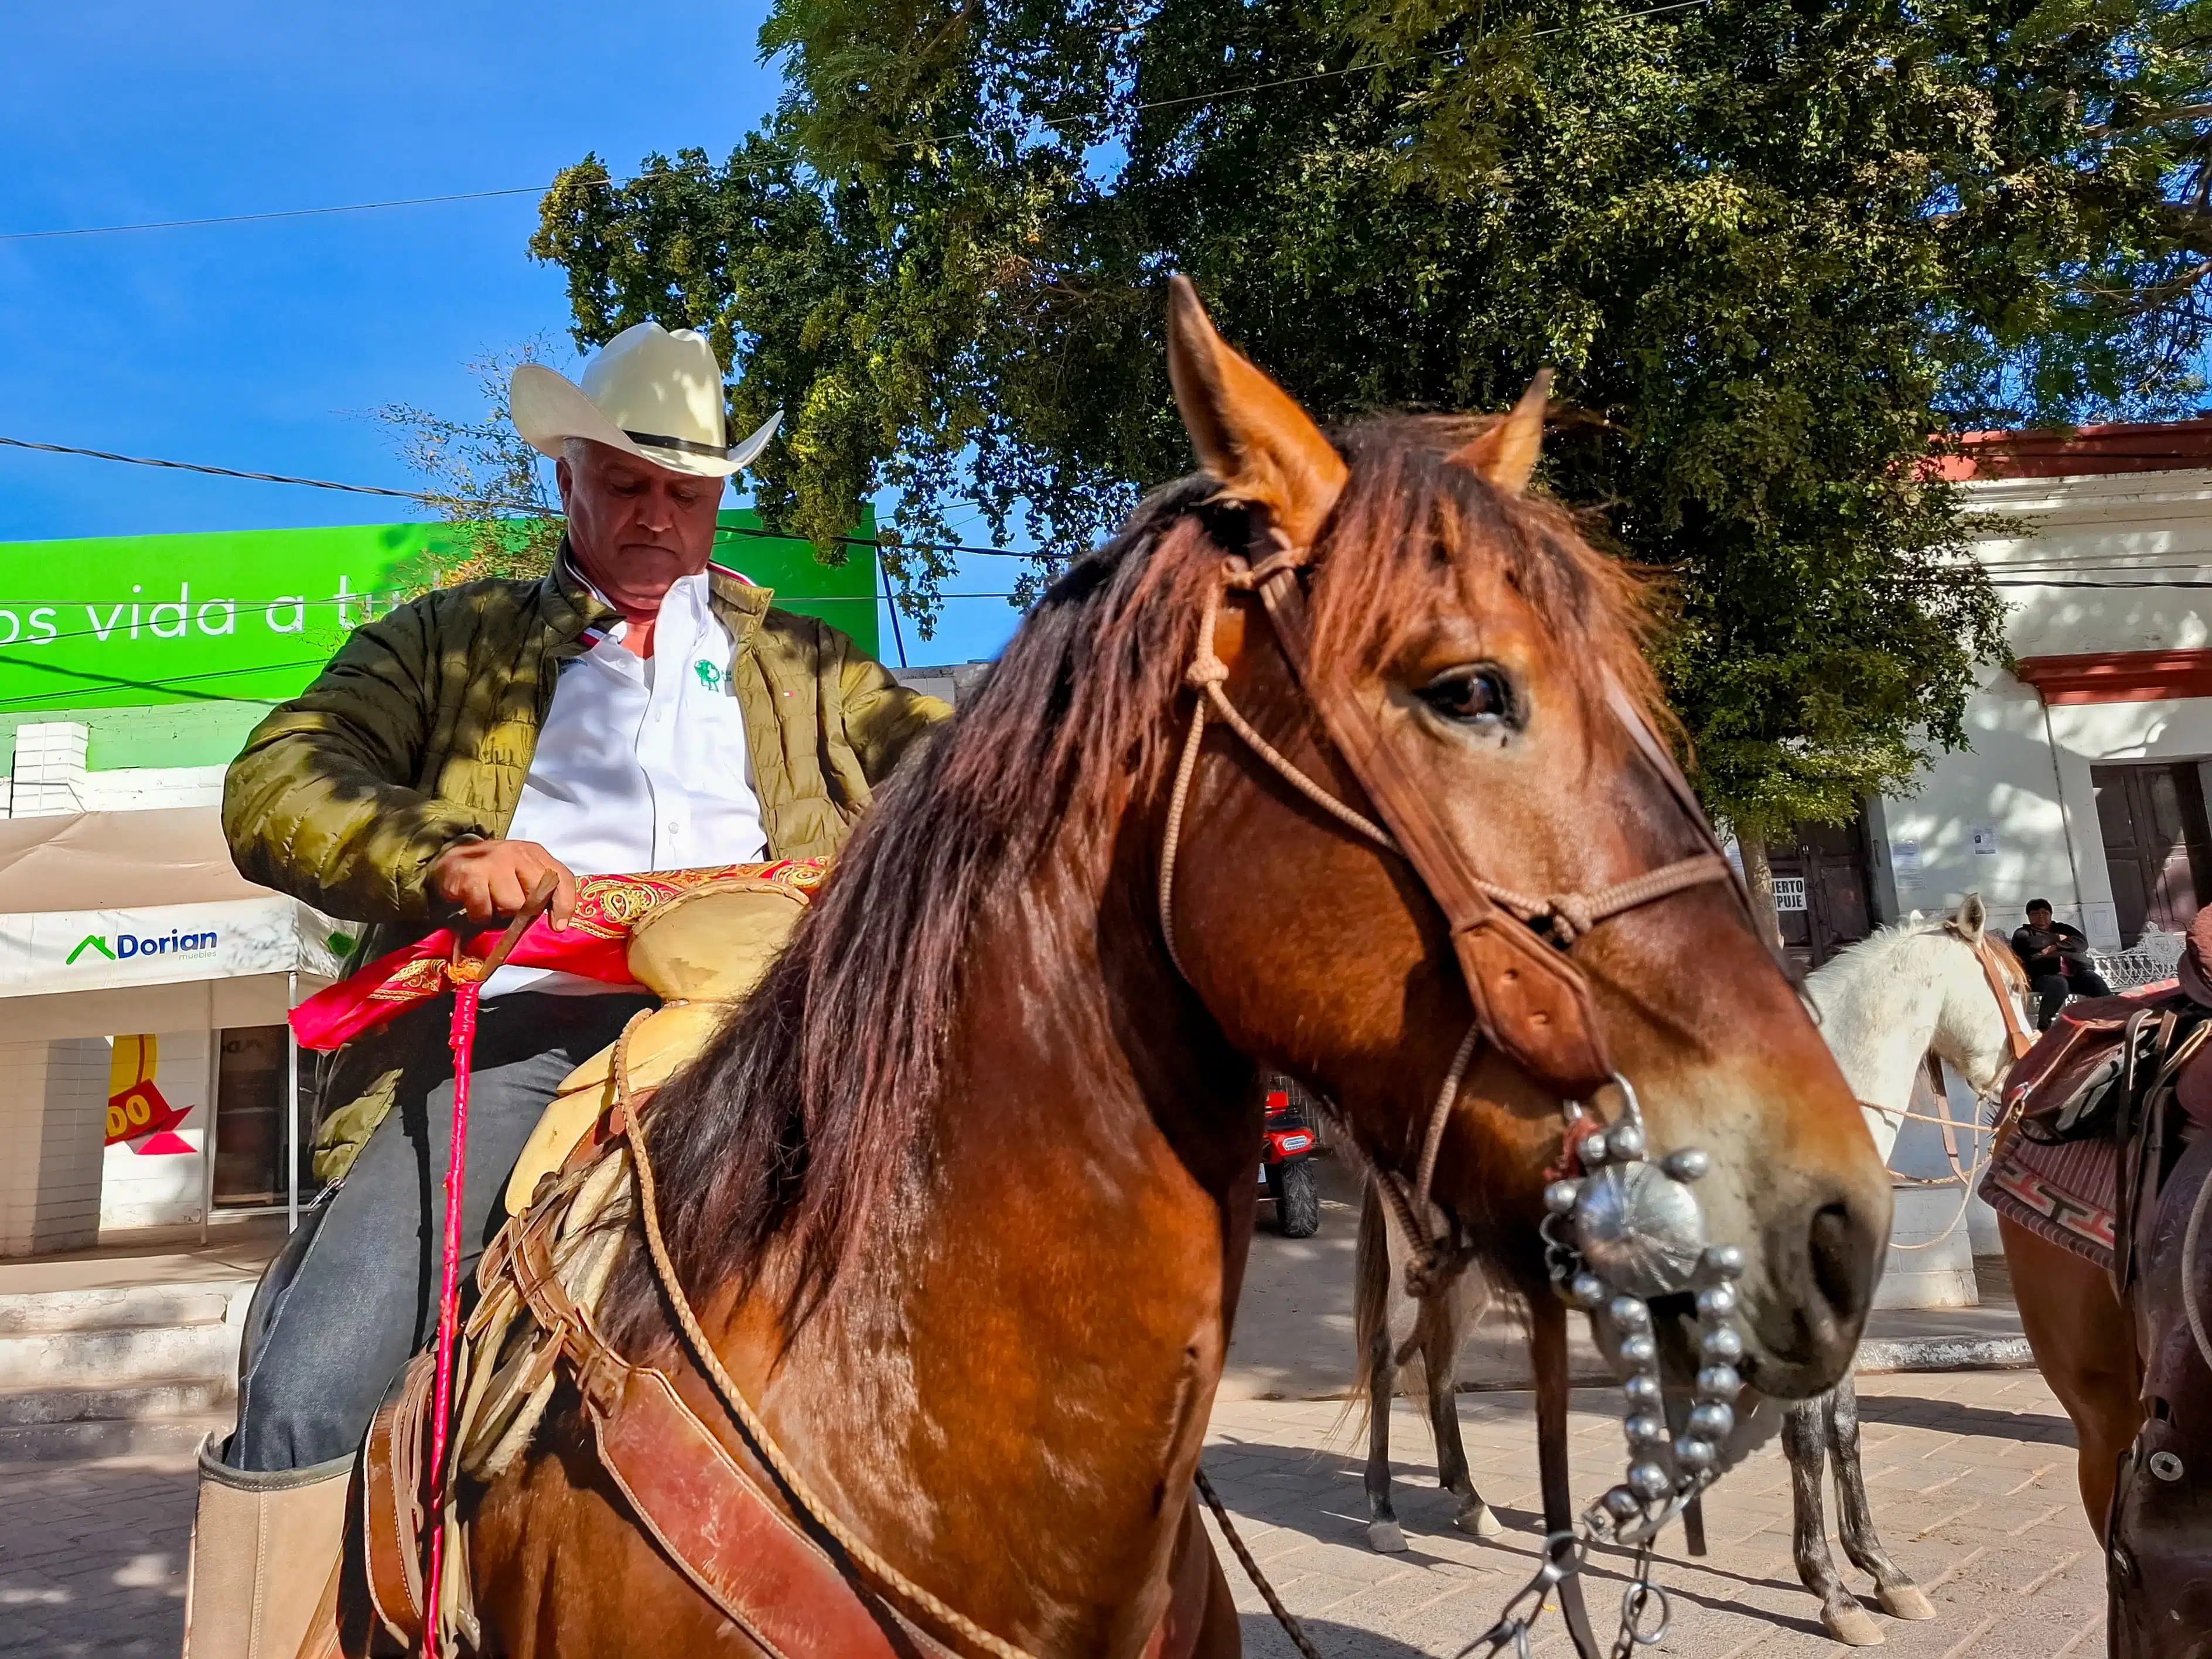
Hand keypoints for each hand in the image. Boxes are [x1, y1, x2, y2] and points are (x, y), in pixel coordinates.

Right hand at [429, 839, 578, 929]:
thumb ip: (540, 891)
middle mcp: (516, 853)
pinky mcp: (470, 874)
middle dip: (526, 911)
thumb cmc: (492, 874)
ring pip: (512, 905)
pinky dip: (480, 917)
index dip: (565, 905)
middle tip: (512, 912)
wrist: (449, 860)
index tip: (558, 926)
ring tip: (491, 907)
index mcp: (534, 853)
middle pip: (537, 895)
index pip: (561, 878)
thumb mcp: (520, 875)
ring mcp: (492, 861)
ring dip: (501, 915)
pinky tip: (475, 909)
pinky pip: (484, 910)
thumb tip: (557, 924)